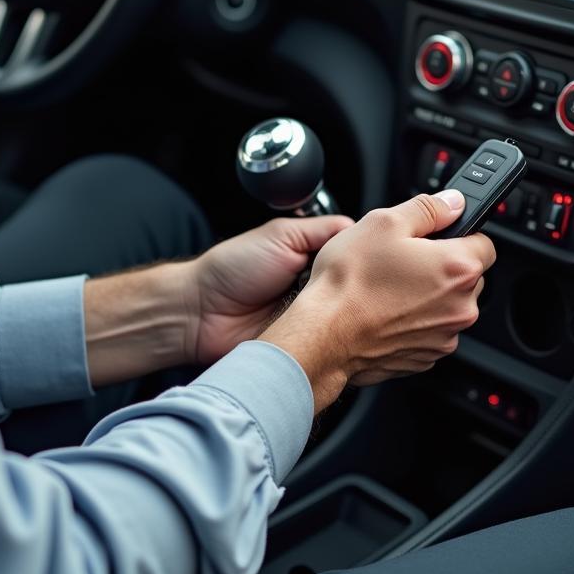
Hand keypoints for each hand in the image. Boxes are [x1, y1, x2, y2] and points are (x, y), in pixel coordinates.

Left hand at [186, 215, 353, 365]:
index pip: (355, 259)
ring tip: (333, 309)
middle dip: (356, 290)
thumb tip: (359, 227)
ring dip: (342, 316)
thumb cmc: (232, 269)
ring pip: (346, 319)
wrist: (201, 312)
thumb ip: (323, 228)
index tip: (372, 260)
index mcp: (314, 259)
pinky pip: (327, 344)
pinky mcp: (305, 346)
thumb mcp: (282, 235)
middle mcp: (316, 290)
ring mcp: (312, 320)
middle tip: (348, 287)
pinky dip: (329, 339)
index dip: (364, 260)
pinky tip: (327, 332)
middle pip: (356, 290)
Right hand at [259, 190, 494, 410]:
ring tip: (388, 287)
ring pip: (447, 305)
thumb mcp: (383, 223)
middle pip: (467, 277)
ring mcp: (444, 336)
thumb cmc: (349, 282)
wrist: (323, 335)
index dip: (459, 234)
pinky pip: (430, 331)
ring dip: (428, 295)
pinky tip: (385, 311)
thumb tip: (453, 202)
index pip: (485, 242)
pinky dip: (414, 321)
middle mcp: (460, 307)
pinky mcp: (426, 357)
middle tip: (403, 260)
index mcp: (458, 268)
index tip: (436, 237)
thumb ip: (428, 208)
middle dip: (442, 266)